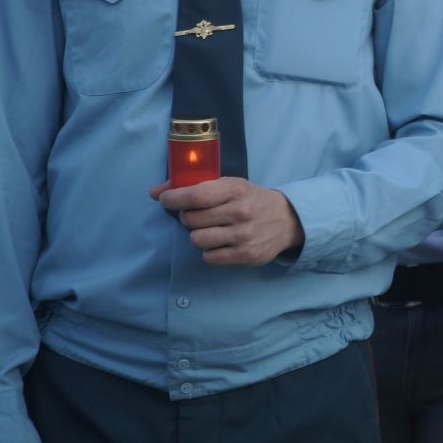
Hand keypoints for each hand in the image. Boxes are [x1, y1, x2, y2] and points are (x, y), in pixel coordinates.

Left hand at [150, 177, 301, 265]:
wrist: (288, 220)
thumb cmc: (251, 200)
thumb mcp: (230, 185)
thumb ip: (195, 187)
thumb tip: (154, 192)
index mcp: (236, 189)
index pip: (196, 196)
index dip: (174, 198)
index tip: (166, 199)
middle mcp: (240, 212)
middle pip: (191, 219)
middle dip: (188, 217)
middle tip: (200, 216)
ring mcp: (243, 235)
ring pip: (197, 240)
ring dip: (199, 235)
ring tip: (212, 230)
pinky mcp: (245, 255)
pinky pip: (209, 257)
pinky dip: (210, 251)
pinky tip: (221, 243)